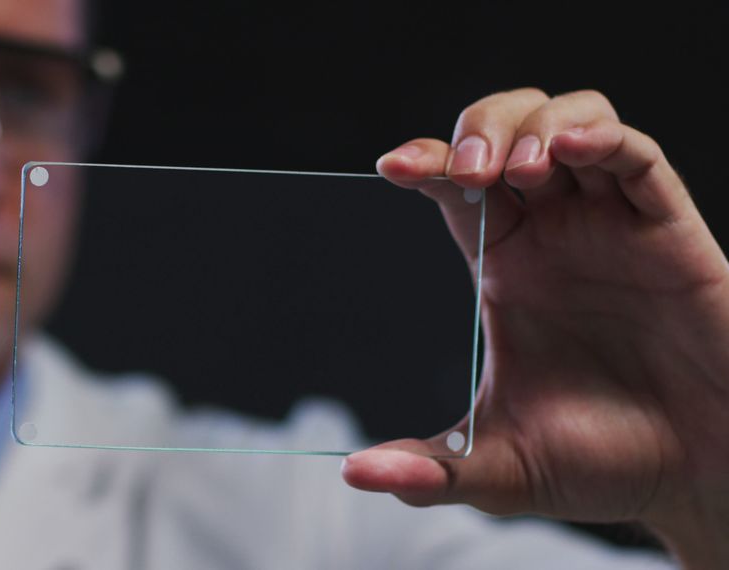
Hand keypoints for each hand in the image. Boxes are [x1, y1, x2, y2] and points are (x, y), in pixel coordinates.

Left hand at [341, 88, 728, 568]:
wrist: (698, 480)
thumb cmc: (605, 465)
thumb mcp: (500, 468)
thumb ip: (429, 470)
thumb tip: (354, 474)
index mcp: (508, 267)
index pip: (457, 189)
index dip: (427, 164)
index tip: (392, 168)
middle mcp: (555, 234)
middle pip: (507, 129)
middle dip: (479, 130)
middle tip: (468, 173)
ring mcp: (612, 225)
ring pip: (572, 119)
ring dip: (535, 125)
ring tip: (516, 170)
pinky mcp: (669, 230)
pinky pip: (637, 158)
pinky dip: (603, 138)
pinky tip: (568, 151)